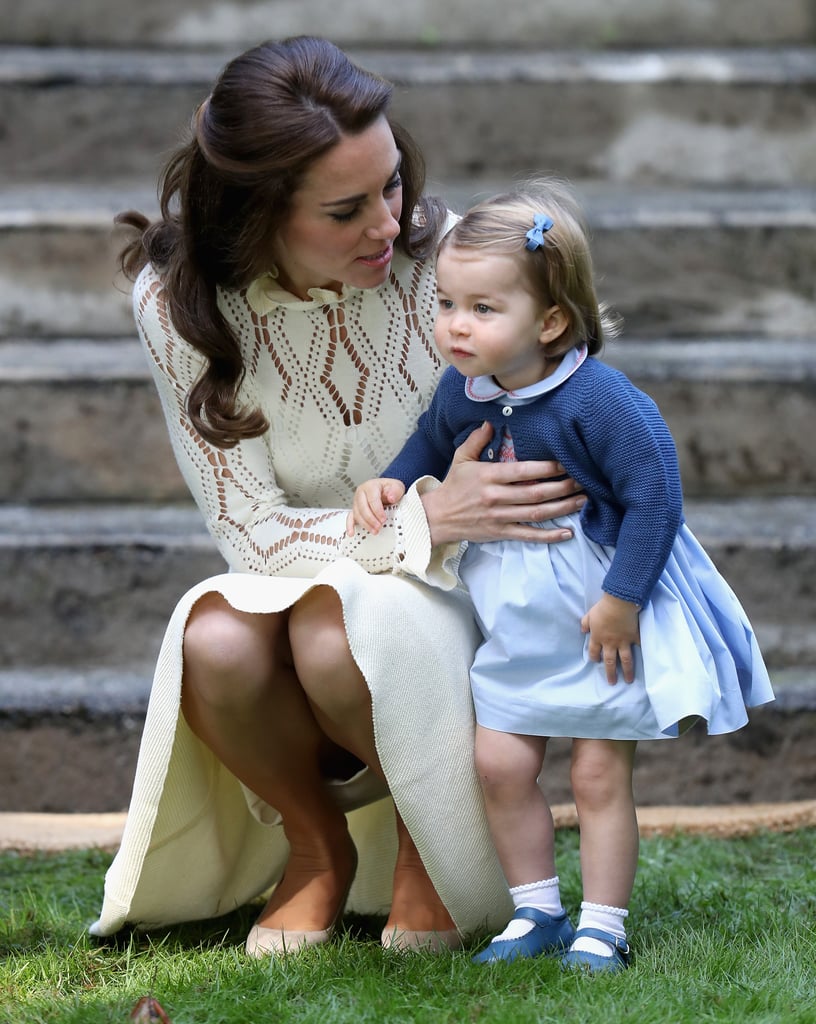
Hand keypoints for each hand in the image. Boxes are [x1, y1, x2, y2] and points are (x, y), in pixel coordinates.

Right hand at [346, 478, 405, 535]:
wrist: (386, 490)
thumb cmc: (390, 489)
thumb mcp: (397, 486)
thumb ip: (395, 491)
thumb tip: (391, 497)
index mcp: (371, 486)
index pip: (372, 499)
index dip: (377, 510)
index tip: (383, 519)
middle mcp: (361, 493)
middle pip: (363, 508)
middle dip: (371, 519)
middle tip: (379, 526)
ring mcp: (356, 501)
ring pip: (357, 514)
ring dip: (365, 524)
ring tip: (374, 530)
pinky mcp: (355, 509)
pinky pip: (350, 517)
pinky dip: (350, 526)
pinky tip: (351, 532)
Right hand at [421, 422, 586, 545]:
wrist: (437, 517)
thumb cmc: (452, 487)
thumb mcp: (461, 459)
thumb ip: (477, 440)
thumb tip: (491, 422)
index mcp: (489, 476)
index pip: (523, 471)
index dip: (547, 468)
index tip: (566, 463)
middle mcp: (496, 497)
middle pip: (535, 493)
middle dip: (562, 487)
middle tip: (583, 480)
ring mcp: (500, 517)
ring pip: (536, 513)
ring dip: (562, 508)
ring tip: (582, 500)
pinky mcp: (501, 533)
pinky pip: (528, 535)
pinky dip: (548, 535)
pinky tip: (567, 532)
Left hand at [581, 593, 640, 683]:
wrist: (619, 603)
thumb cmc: (602, 609)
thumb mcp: (589, 615)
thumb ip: (585, 624)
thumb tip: (583, 631)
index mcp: (598, 638)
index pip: (594, 652)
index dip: (595, 658)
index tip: (597, 662)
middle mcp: (610, 643)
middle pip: (610, 662)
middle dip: (611, 673)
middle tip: (612, 682)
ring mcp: (623, 641)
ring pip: (625, 660)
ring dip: (627, 671)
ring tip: (629, 680)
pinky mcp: (634, 637)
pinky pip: (639, 646)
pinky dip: (642, 652)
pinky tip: (646, 661)